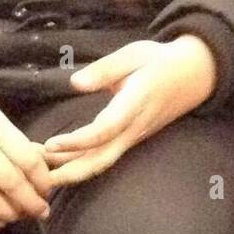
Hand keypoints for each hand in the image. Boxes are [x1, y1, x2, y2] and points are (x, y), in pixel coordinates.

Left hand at [43, 36, 217, 185]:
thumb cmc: (160, 62)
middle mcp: (133, 128)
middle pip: (101, 159)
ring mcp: (132, 138)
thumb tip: (75, 83)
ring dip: (70, 170)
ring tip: (39, 171)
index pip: (104, 130)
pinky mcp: (128, 140)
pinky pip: (103, 156)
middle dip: (70, 173)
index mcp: (135, 103)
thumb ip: (104, 69)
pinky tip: (55, 162)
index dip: (77, 141)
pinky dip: (79, 162)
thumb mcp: (134, 54)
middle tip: (39, 179)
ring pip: (100, 162)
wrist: (193, 76)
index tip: (51, 144)